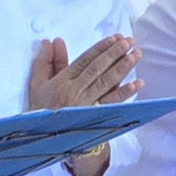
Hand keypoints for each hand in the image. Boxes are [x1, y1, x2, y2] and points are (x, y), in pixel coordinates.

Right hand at [26, 33, 140, 112]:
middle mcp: (75, 91)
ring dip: (123, 68)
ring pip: (106, 82)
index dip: (100, 48)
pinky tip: (137, 84)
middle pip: (98, 69)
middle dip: (115, 53)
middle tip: (130, 41)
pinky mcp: (94, 116)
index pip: (85, 60)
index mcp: (63, 81)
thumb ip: (45, 61)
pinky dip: (125, 93)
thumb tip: (51, 41)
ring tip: (136, 55)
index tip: (114, 38)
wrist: (40, 137)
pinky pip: (111, 103)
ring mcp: (86, 104)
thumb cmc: (40, 109)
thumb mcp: (37, 84)